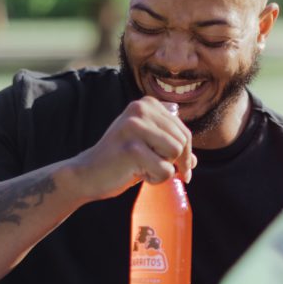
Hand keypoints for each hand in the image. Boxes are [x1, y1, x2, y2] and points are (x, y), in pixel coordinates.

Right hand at [70, 96, 196, 200]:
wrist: (87, 174)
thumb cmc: (121, 161)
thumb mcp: (147, 145)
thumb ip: (169, 145)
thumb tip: (194, 161)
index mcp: (147, 103)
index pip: (184, 131)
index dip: (185, 154)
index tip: (178, 167)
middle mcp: (141, 109)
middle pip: (183, 141)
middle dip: (175, 162)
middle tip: (154, 169)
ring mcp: (134, 127)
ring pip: (176, 153)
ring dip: (164, 169)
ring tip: (143, 168)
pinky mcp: (132, 148)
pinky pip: (165, 170)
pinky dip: (155, 179)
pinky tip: (137, 174)